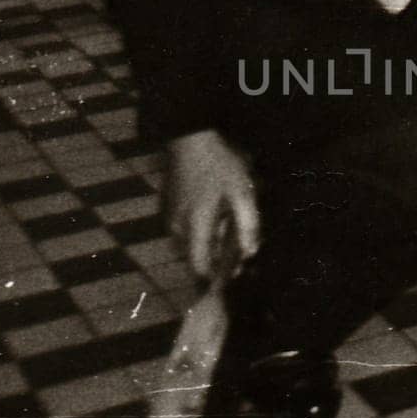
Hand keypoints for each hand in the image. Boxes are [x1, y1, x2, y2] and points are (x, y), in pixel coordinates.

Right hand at [166, 129, 260, 283]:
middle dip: (215, 262)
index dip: (215, 279)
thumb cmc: (220, 165)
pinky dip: (197, 233)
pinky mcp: (166, 208)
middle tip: (237, 254)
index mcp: (195, 226)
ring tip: (226, 231)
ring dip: (206, 246)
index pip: (200, 268)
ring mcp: (169, 217)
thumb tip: (250, 254)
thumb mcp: (242, 193)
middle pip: (194, 259)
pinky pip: (183, 231)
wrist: (190, 138)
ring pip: (188, 245)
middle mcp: (177, 227)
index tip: (233, 276)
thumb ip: (247, 226)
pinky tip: (213, 217)